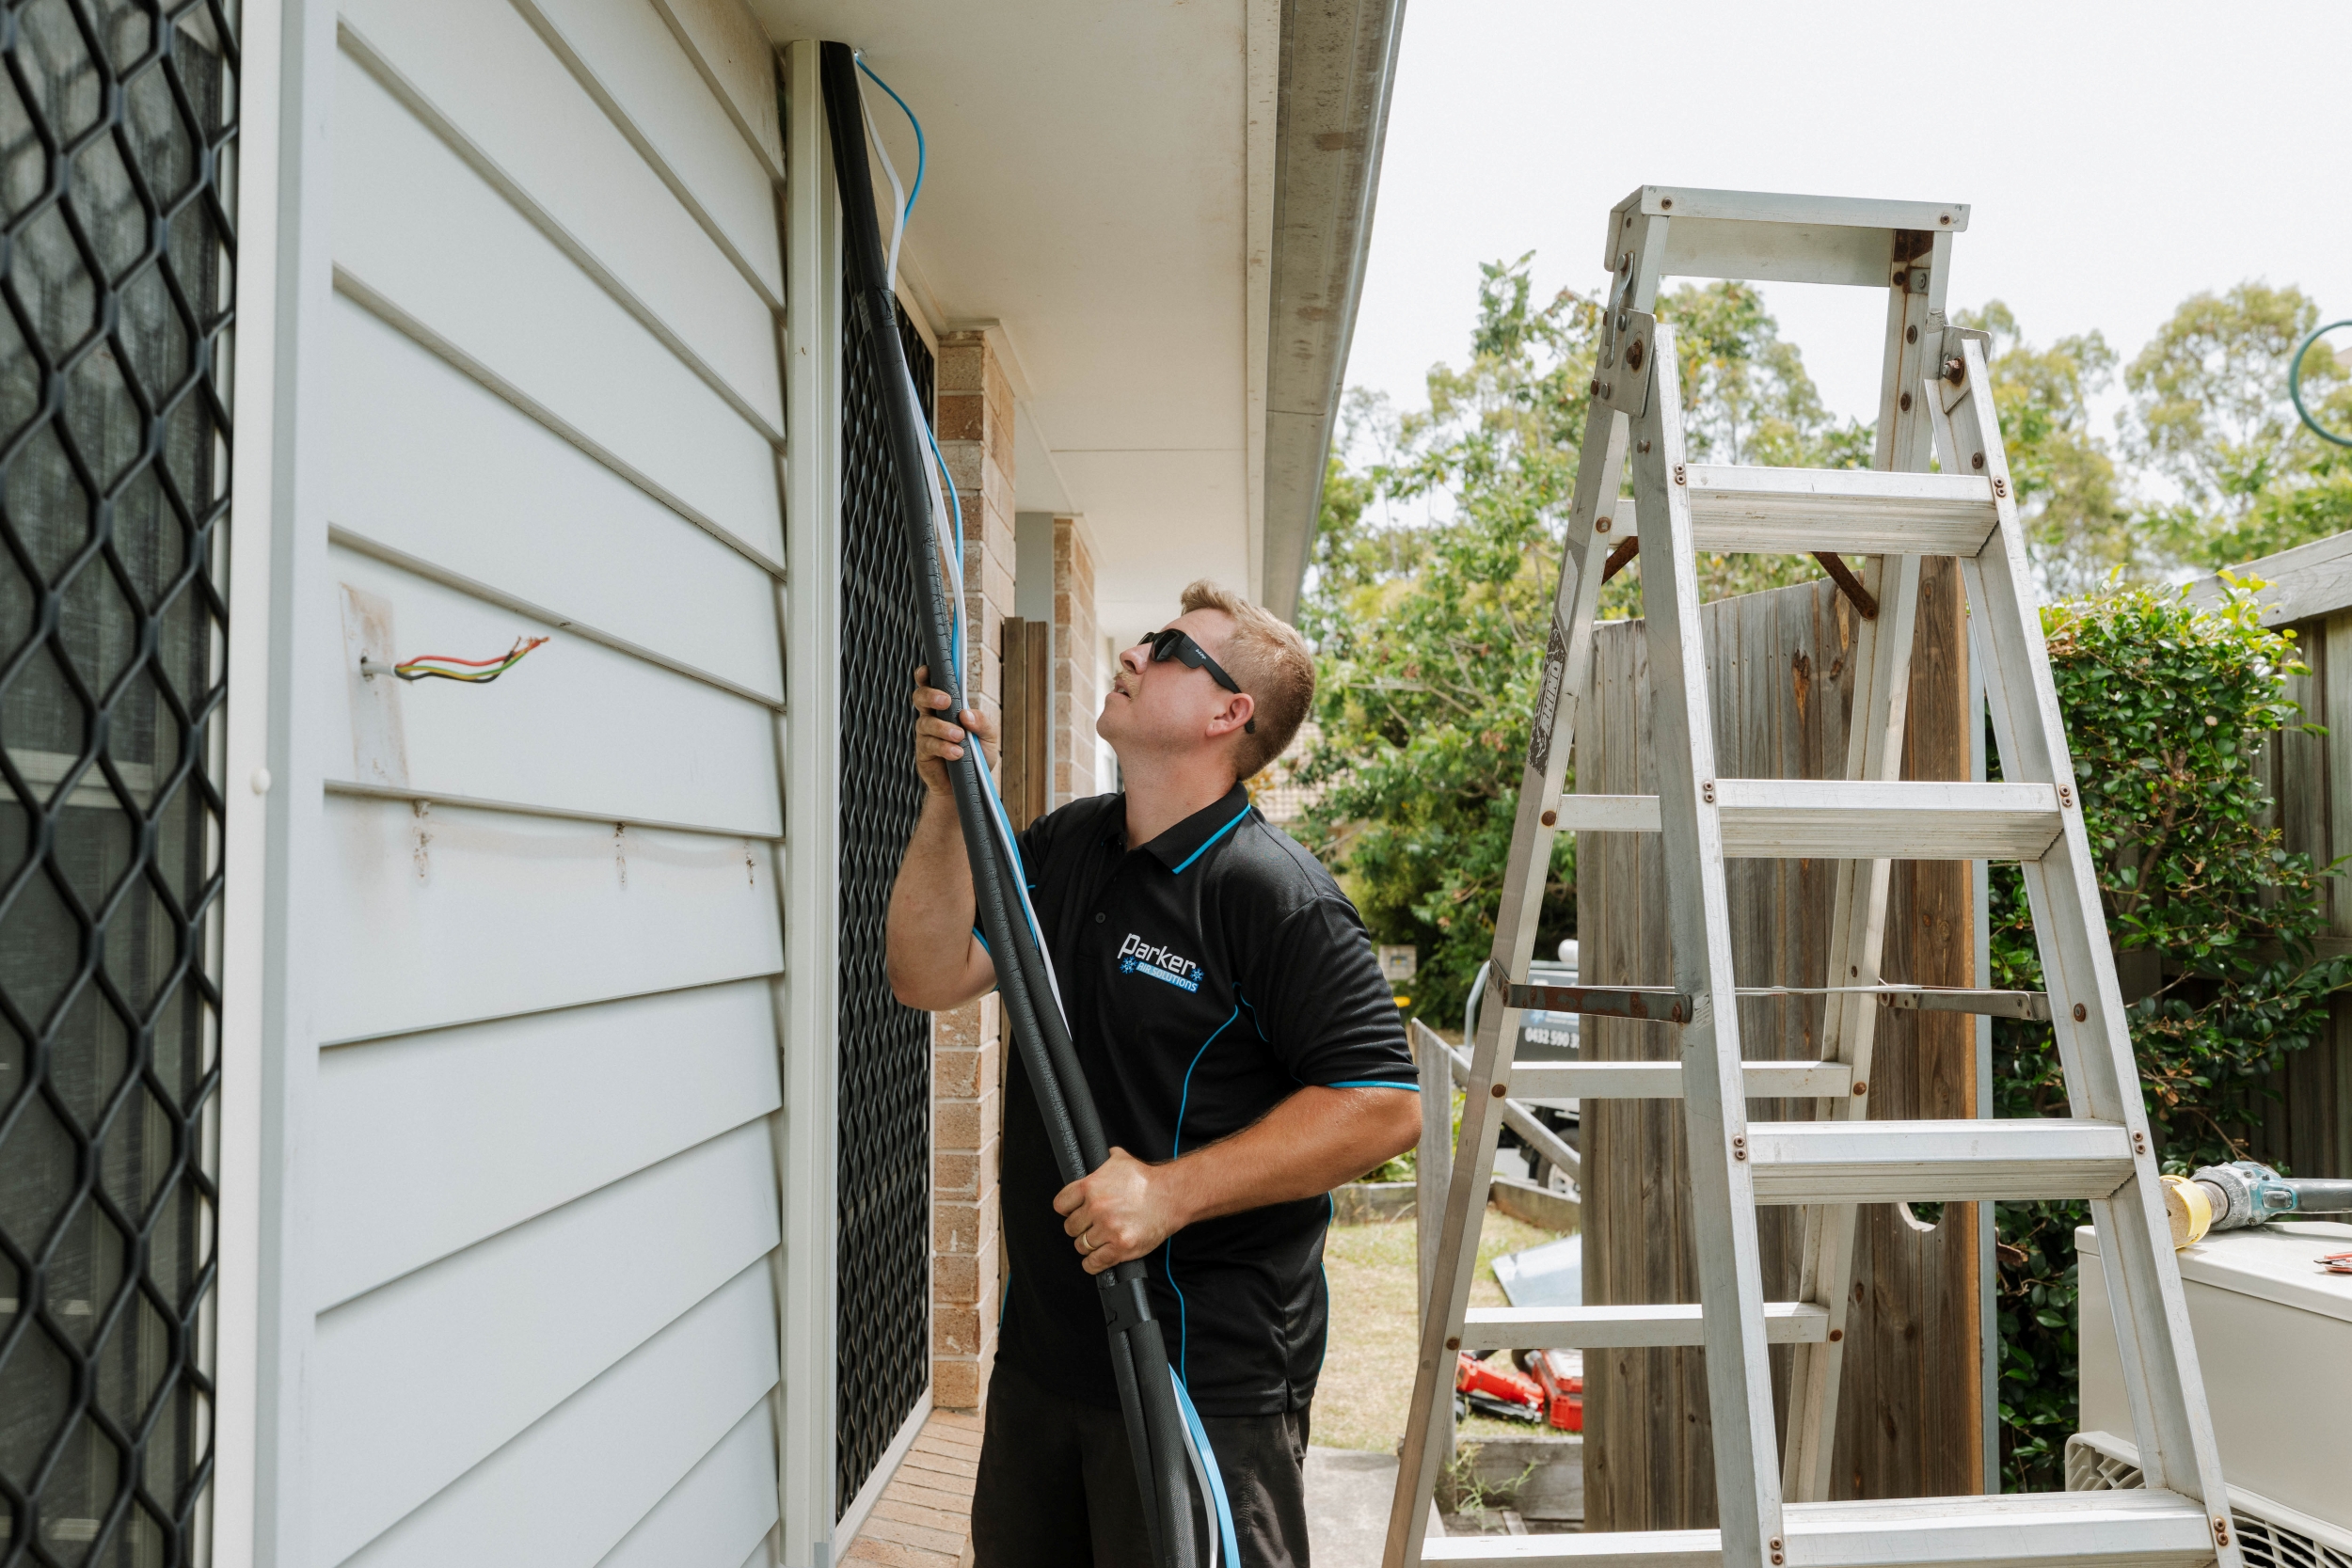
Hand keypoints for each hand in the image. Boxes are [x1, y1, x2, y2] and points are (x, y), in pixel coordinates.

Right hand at [910, 665, 995, 796]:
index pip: (933, 685)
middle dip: (931, 695)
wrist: (970, 787)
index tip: (927, 669)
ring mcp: (926, 735)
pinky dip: (943, 747)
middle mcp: (933, 717)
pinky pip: (929, 745)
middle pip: (921, 697)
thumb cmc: (978, 757)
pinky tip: (956, 753)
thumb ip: (982, 723)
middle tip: (946, 701)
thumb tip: (966, 714)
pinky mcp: (924, 753)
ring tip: (959, 737)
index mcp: (947, 707)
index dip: (926, 675)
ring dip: (943, 728)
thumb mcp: (989, 739)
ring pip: (925, 723)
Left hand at [1054, 1147, 1188, 1274]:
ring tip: (1099, 1239)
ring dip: (1088, 1244)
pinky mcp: (1120, 1247)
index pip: (1061, 1204)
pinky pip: (1094, 1263)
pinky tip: (1097, 1258)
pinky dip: (1093, 1264)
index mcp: (1090, 1186)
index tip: (1073, 1212)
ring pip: (1081, 1245)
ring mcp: (1108, 1229)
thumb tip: (1096, 1156)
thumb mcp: (1120, 1160)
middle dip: (1080, 1227)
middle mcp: (1096, 1208)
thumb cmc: (1147, 1180)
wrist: (1171, 1196)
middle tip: (1091, 1225)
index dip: (1067, 1209)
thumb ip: (1103, 1161)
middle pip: (1070, 1227)